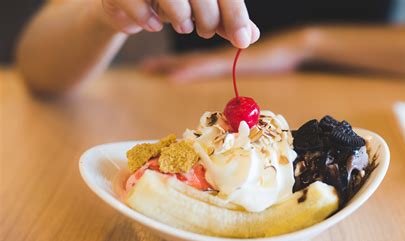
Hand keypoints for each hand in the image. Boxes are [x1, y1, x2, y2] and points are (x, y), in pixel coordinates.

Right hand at [97, 0, 258, 47]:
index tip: (242, 42)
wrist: (126, 0)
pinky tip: (154, 25)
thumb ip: (225, 20)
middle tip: (205, 32)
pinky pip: (137, 4)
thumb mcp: (202, 10)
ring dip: (181, 18)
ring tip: (183, 26)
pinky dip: (148, 20)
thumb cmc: (170, 2)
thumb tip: (250, 37)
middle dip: (209, 19)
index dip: (235, 16)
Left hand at [141, 28, 314, 81]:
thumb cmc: (277, 56)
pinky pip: (208, 66)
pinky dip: (191, 71)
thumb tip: (231, 78)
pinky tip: (176, 76)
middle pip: (188, 58)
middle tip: (145, 67)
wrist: (294, 45)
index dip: (174, 61)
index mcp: (222, 56)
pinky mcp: (235, 60)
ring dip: (172, 65)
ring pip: (193, 60)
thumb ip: (240, 69)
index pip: (193, 58)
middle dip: (166, 63)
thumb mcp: (255, 62)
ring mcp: (226, 56)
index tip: (154, 65)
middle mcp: (220, 55)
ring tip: (151, 69)